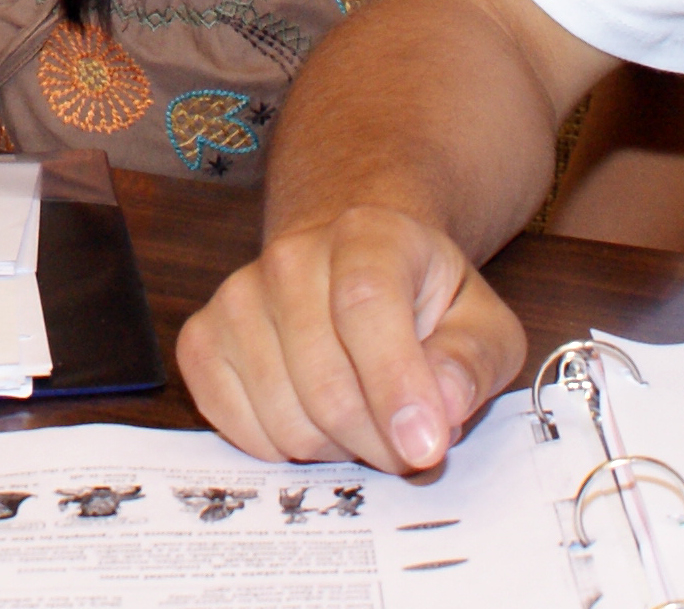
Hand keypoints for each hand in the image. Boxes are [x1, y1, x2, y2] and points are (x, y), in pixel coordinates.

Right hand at [178, 205, 523, 469]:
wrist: (351, 269)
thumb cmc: (422, 302)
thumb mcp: (480, 324)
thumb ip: (471, 363)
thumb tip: (440, 411)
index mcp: (369, 234)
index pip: (367, 304)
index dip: (395, 383)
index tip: (425, 448)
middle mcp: (291, 256)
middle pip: (328, 385)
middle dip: (379, 442)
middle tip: (409, 442)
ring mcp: (237, 297)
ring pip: (286, 420)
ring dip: (337, 447)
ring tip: (362, 415)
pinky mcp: (202, 340)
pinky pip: (238, 430)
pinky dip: (285, 449)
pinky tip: (314, 417)